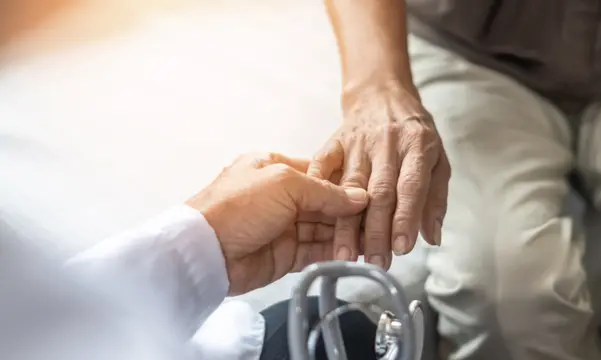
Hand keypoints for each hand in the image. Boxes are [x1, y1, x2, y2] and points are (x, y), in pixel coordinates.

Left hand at [186, 153, 368, 294]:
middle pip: (325, 203)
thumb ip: (325, 190)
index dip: (347, 184)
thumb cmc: (237, 206)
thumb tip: (358, 197)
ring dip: (346, 234)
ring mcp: (283, 226)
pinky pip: (316, 251)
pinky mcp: (285, 254)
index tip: (372, 193)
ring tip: (373, 239)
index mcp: (276, 168)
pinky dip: (334, 252)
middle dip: (350, 212)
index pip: (321, 174)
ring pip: (323, 228)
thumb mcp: (284, 184)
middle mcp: (281, 196)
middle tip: (378, 220)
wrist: (205, 252)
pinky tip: (354, 253)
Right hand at [308, 82, 449, 268]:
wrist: (381, 94)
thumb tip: (432, 238)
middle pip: (379, 192)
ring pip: (350, 186)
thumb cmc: (413, 132)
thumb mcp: (438, 159)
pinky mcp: (334, 141)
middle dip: (376, 231)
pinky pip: (322, 165)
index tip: (402, 248)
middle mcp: (386, 143)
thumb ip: (436, 199)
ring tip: (344, 253)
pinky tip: (313, 216)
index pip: (411, 186)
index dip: (406, 218)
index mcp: (416, 146)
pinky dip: (317, 189)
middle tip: (375, 263)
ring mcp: (357, 142)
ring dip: (346, 223)